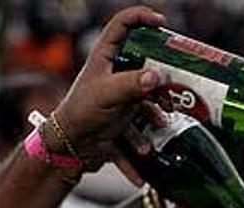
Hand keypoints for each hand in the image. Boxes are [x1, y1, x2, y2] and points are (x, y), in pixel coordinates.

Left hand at [50, 5, 166, 173]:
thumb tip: (157, 77)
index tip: (162, 23)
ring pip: (150, 95)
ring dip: (159, 109)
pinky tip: (146, 154)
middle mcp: (116, 72)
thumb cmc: (80, 113)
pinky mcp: (127, 117)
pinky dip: (146, 138)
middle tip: (173, 83)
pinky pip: (144, 124)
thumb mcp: (106, 94)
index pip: (123, 25)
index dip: (142, 18)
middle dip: (162, 76)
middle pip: (146, 62)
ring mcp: (123, 95)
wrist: (70, 149)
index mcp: (106, 56)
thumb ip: (132, 83)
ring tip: (163, 119)